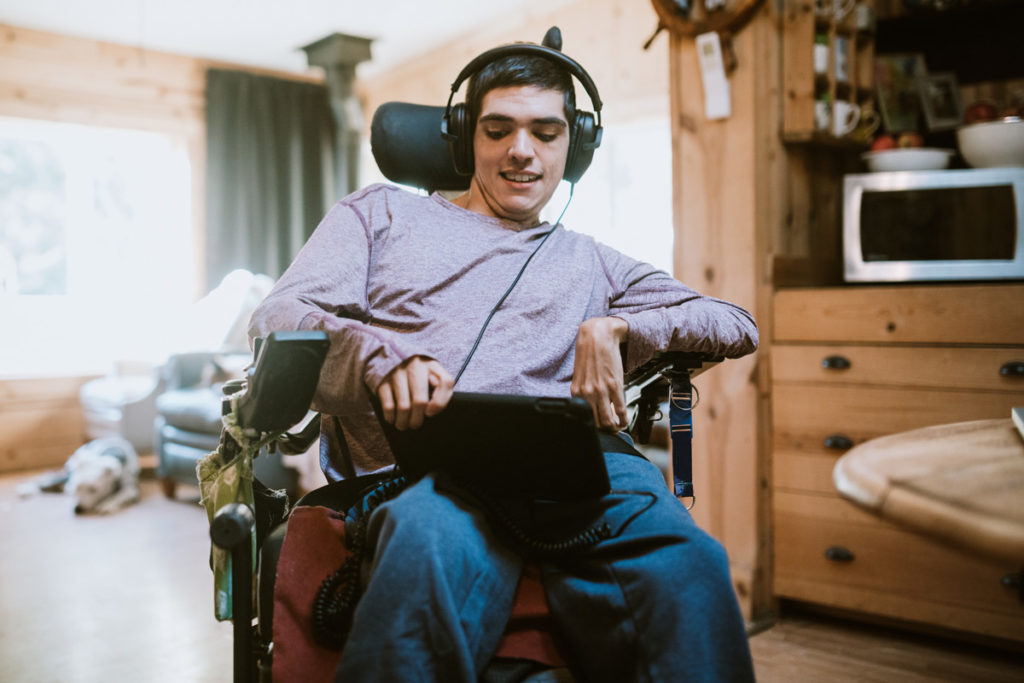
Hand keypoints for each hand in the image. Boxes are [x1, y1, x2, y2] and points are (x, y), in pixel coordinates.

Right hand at [377, 356, 453, 429]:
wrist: (392, 360)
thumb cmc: (418, 375)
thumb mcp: (433, 376)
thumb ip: (441, 389)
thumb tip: (431, 411)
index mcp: (432, 365)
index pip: (445, 382)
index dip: (440, 402)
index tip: (431, 413)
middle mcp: (415, 367)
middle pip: (420, 400)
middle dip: (417, 419)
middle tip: (416, 425)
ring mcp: (398, 374)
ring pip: (403, 406)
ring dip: (404, 421)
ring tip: (404, 425)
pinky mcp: (384, 382)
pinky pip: (388, 406)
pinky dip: (390, 416)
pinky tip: (393, 418)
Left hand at [571, 317, 628, 432]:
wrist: (598, 335)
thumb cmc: (589, 353)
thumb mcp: (581, 375)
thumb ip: (584, 391)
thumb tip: (592, 406)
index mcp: (577, 392)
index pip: (583, 418)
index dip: (592, 427)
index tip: (599, 429)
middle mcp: (587, 394)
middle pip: (596, 423)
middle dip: (605, 431)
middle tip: (611, 431)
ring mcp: (601, 391)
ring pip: (608, 421)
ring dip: (615, 428)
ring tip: (619, 426)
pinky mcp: (615, 385)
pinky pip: (621, 410)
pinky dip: (624, 419)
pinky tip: (625, 420)